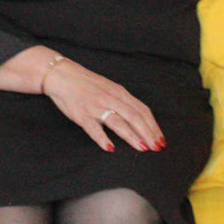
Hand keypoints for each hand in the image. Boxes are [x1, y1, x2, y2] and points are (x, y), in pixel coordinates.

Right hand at [43, 60, 164, 152]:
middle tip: (156, 148)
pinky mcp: (82, 115)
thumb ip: (123, 101)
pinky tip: (110, 148)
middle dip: (148, 133)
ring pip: (118, 122)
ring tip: (142, 148)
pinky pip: (93, 128)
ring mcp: (96, 107)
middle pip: (134, 117)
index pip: (142, 110)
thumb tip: (139, 118)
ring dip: (131, 136)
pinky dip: (102, 138)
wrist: (62, 75)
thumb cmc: (87, 83)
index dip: (153, 125)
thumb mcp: (110, 88)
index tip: (160, 139)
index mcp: (119, 93)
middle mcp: (111, 99)